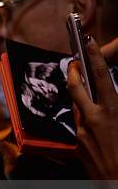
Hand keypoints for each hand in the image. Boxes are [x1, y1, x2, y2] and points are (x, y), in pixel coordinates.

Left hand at [66, 36, 117, 179]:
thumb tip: (114, 97)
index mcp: (112, 111)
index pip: (100, 76)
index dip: (94, 57)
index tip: (88, 42)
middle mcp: (92, 119)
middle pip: (75, 88)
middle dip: (74, 73)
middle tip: (74, 63)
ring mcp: (81, 133)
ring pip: (78, 109)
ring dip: (83, 101)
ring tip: (91, 98)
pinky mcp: (77, 146)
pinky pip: (80, 128)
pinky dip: (87, 123)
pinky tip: (98, 129)